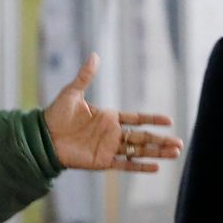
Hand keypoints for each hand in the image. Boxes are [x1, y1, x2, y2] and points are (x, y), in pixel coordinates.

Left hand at [42, 53, 182, 171]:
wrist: (42, 137)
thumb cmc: (56, 115)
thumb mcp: (72, 92)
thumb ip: (85, 76)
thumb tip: (94, 55)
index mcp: (108, 117)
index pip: (136, 118)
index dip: (152, 120)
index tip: (169, 121)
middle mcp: (112, 133)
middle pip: (143, 137)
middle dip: (161, 140)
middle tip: (180, 143)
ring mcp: (108, 148)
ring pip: (138, 150)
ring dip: (156, 152)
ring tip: (175, 153)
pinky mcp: (102, 161)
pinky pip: (125, 164)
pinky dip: (139, 166)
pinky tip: (156, 167)